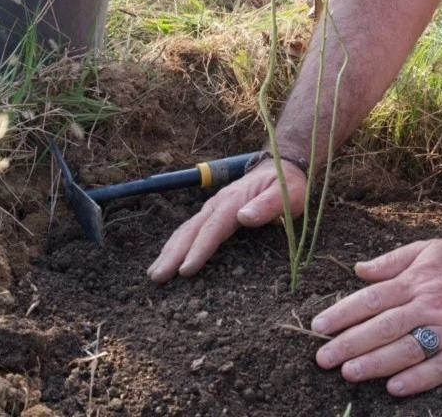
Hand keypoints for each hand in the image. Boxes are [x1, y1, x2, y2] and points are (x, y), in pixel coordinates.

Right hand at [147, 160, 306, 282]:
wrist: (280, 164)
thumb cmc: (287, 183)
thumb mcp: (287, 193)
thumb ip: (267, 205)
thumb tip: (244, 217)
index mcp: (234, 201)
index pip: (213, 229)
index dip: (198, 250)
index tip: (185, 270)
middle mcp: (218, 203)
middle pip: (191, 230)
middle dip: (173, 254)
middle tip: (157, 277)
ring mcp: (213, 207)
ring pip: (186, 229)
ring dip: (169, 250)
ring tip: (154, 272)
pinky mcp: (213, 212)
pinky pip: (191, 228)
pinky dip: (177, 244)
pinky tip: (169, 257)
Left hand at [310, 229, 441, 395]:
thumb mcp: (425, 249)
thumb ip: (390, 261)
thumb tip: (358, 270)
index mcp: (417, 280)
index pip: (372, 298)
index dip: (343, 314)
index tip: (319, 327)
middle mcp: (431, 304)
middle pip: (384, 327)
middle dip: (350, 343)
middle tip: (322, 358)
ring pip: (408, 349)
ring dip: (376, 363)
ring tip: (348, 373)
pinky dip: (418, 379)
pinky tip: (394, 388)